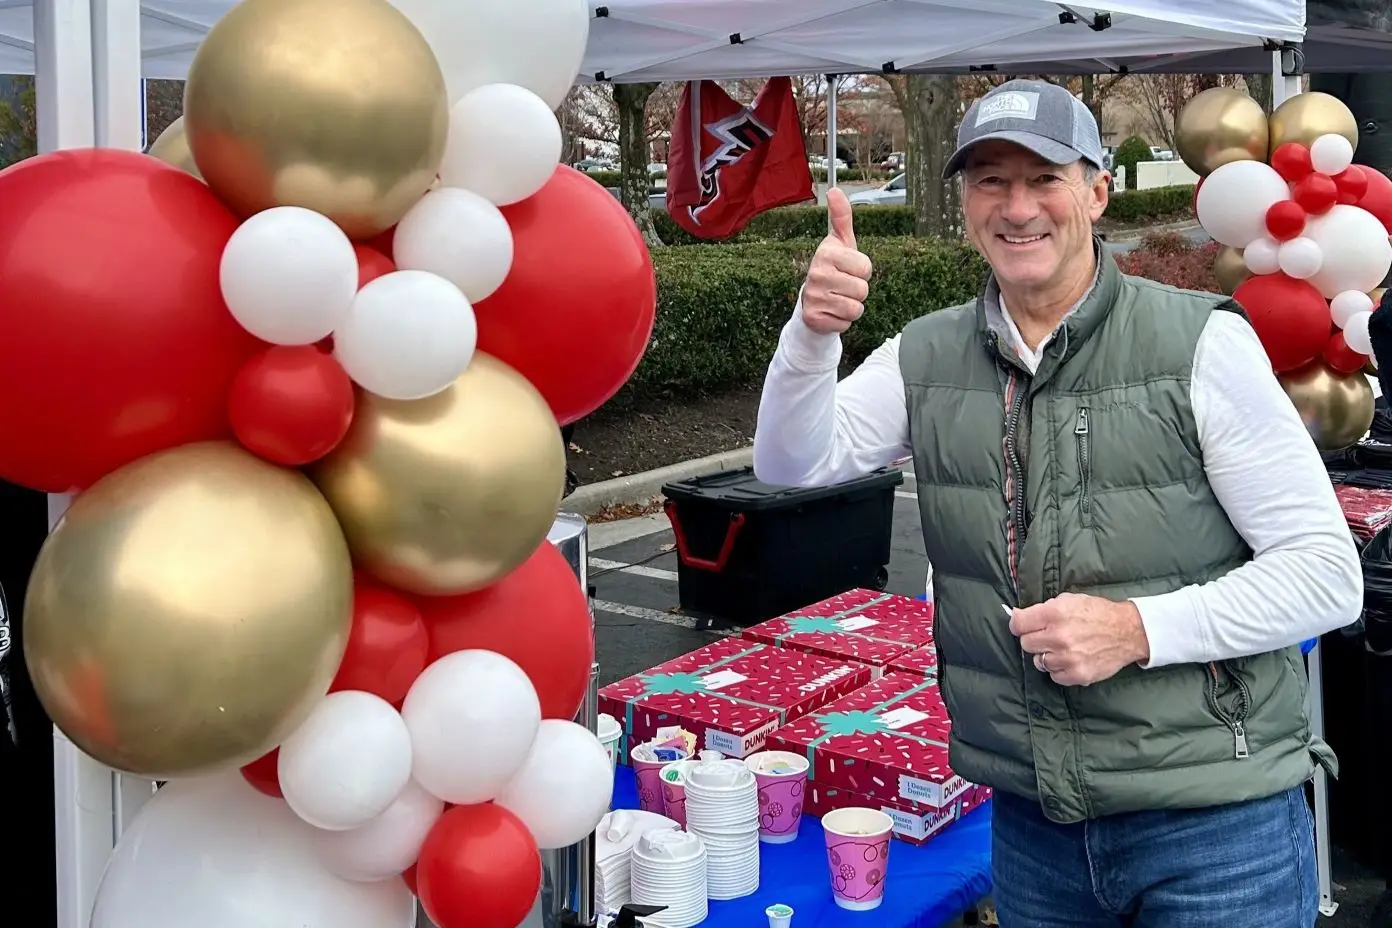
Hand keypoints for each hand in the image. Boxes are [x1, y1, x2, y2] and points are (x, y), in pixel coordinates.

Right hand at [801, 188, 872, 335]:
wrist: (812, 302)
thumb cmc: (833, 269)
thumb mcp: (841, 243)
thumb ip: (842, 217)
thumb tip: (835, 190)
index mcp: (826, 253)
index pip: (866, 267)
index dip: (862, 271)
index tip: (848, 269)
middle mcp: (817, 274)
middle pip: (863, 290)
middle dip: (858, 291)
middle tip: (843, 287)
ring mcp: (813, 297)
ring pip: (855, 309)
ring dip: (851, 307)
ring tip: (838, 299)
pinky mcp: (813, 318)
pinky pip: (845, 324)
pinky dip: (842, 321)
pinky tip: (831, 312)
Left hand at [1008, 593, 1150, 686]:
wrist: (1128, 631)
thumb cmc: (1097, 613)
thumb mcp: (1069, 599)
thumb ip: (1043, 608)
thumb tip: (1017, 615)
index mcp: (1055, 614)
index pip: (1018, 624)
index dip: (1018, 624)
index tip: (1021, 626)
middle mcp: (1059, 636)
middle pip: (1026, 644)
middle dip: (1034, 639)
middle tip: (1047, 636)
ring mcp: (1068, 658)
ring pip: (1039, 662)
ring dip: (1047, 655)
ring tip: (1062, 648)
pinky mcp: (1078, 674)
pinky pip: (1054, 676)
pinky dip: (1059, 669)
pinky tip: (1069, 660)